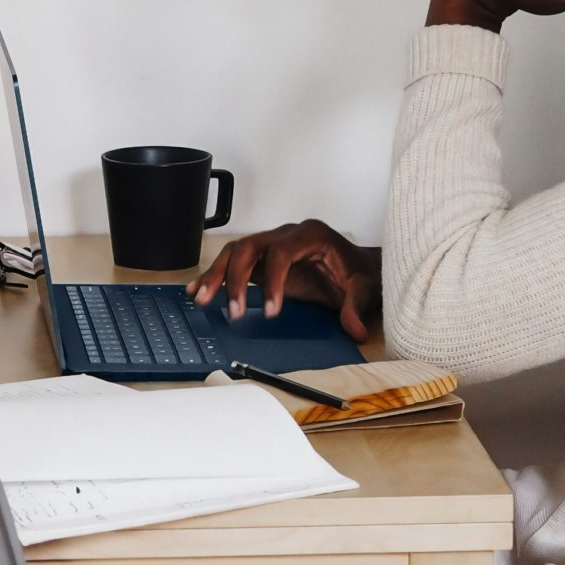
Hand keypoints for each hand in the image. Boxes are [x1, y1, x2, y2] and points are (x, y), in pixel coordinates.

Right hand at [186, 219, 380, 340]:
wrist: (357, 266)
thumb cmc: (358, 272)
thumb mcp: (364, 289)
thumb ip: (356, 308)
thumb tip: (355, 329)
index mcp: (311, 235)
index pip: (282, 252)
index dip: (274, 281)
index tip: (271, 311)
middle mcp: (287, 235)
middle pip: (251, 247)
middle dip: (236, 277)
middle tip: (233, 310)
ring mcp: (272, 245)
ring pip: (236, 252)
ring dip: (218, 275)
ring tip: (202, 299)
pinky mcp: (263, 259)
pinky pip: (235, 262)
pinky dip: (216, 276)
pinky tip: (199, 290)